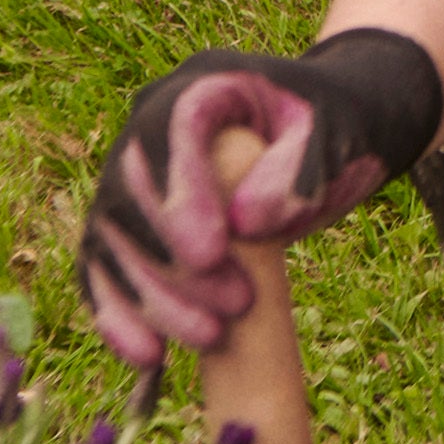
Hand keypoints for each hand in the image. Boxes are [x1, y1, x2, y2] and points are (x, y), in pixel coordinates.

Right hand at [78, 28, 443, 368]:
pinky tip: (146, 357)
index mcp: (202, 86)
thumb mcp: (337, 135)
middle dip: (170, 258)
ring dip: (149, 296)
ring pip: (112, 238)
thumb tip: (250, 222)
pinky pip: (105, 267)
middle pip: (130, 193)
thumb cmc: (336, 126)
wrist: (327, 131)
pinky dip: (119, 313)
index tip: (210, 254)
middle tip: (232, 306)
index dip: (179, 195)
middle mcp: (150, 126)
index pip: (169, 134)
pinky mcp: (132, 224)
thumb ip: (301, 169)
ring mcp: (134, 177)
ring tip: (209, 339)